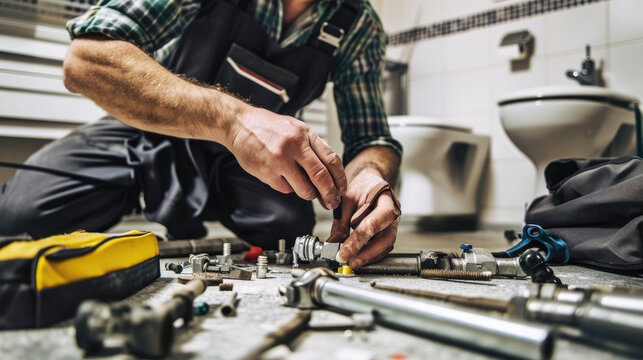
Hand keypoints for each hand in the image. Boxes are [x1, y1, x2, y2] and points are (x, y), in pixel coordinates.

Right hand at [226, 106, 346, 208]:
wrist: (240, 124)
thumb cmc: (270, 128)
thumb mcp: (296, 129)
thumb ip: (312, 148)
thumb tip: (330, 175)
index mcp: (305, 134)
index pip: (331, 159)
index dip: (340, 178)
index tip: (341, 190)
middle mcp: (294, 145)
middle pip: (321, 176)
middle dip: (330, 194)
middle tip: (332, 203)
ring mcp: (279, 159)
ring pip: (304, 189)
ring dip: (309, 194)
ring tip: (305, 189)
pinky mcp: (266, 171)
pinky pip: (285, 189)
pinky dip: (288, 187)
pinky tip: (281, 176)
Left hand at [326, 169, 400, 267]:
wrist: (370, 181)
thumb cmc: (361, 186)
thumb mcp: (346, 199)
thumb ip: (341, 222)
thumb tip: (332, 244)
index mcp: (385, 199)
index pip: (372, 223)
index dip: (357, 240)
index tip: (344, 252)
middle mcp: (394, 212)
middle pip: (386, 238)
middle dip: (367, 253)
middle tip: (350, 262)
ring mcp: (394, 223)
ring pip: (386, 245)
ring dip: (369, 256)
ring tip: (352, 262)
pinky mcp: (389, 231)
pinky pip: (383, 246)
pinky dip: (371, 254)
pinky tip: (359, 257)